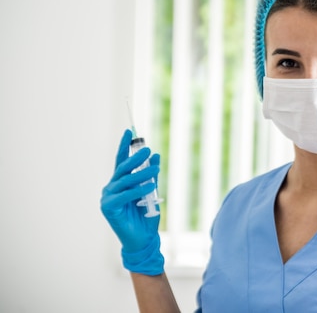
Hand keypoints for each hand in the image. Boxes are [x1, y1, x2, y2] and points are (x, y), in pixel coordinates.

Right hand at [101, 129, 164, 274]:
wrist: (143, 239)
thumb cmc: (146, 216)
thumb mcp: (151, 191)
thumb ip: (151, 175)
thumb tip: (155, 155)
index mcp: (120, 183)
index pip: (121, 161)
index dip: (124, 146)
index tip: (129, 131)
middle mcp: (111, 188)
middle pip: (123, 169)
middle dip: (135, 158)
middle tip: (147, 149)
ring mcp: (108, 198)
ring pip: (125, 181)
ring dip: (141, 174)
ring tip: (155, 169)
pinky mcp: (109, 209)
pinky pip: (125, 195)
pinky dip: (138, 190)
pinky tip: (150, 186)